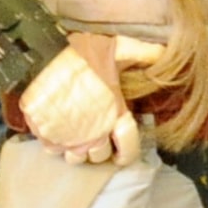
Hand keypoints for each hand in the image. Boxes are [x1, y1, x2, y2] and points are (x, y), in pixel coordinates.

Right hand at [19, 33, 139, 166]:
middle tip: (98, 133)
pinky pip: (53, 151)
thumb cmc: (82, 54)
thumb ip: (145, 54)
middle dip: (102, 147)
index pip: (128, 150)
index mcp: (113, 115)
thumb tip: (167, 52)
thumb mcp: (119, 48)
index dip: (128, 153)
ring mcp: (66, 137)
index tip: (124, 151)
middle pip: (100, 156)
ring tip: (78, 135)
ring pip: (76, 158)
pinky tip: (59, 129)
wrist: (40, 56)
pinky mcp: (44, 135)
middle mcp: (92, 133)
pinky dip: (57, 144)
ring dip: (79, 149)